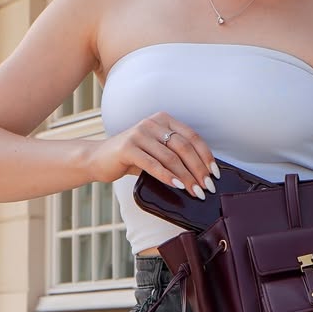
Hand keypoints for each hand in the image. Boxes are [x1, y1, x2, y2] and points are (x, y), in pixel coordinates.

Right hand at [86, 112, 219, 198]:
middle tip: (207, 187)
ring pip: (171, 157)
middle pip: (184, 147)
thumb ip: (174, 155)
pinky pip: (153, 164)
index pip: (192, 137)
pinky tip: (176, 186)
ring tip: (195, 191)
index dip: (206, 156)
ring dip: (186, 177)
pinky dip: (167, 176)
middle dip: (198, 170)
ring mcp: (139, 133)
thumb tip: (202, 174)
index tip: (214, 174)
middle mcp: (153, 122)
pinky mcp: (128, 147)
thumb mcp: (155, 152)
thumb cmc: (131, 158)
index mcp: (163, 120)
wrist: (98, 159)